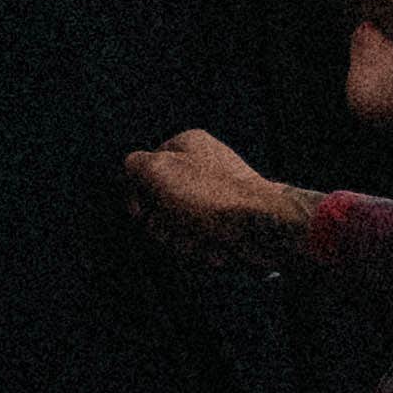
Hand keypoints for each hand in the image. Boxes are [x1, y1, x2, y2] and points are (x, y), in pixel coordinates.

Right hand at [123, 130, 314, 272]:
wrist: (261, 228)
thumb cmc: (210, 196)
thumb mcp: (158, 170)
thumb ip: (133, 166)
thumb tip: (131, 176)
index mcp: (186, 144)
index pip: (142, 169)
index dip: (137, 195)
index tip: (142, 212)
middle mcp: (201, 166)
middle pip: (158, 204)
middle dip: (163, 225)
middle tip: (177, 225)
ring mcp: (215, 195)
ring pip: (176, 227)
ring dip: (182, 240)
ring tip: (202, 237)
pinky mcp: (226, 222)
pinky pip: (198, 240)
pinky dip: (202, 248)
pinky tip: (215, 247)